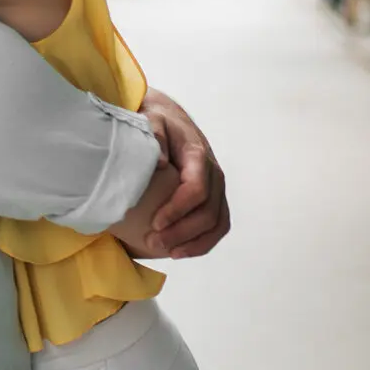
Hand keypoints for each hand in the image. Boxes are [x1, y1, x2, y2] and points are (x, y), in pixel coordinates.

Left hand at [137, 88, 230, 258]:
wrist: (170, 118)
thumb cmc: (157, 121)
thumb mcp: (152, 120)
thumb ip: (155, 136)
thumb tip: (160, 163)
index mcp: (198, 155)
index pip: (196, 189)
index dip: (178, 210)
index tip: (155, 223)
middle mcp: (214, 173)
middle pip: (208, 211)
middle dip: (182, 232)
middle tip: (153, 242)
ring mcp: (217, 187)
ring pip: (217, 223)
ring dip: (194, 242)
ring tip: (168, 252)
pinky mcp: (214, 197)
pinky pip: (217, 225)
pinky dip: (203, 242)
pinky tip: (180, 251)